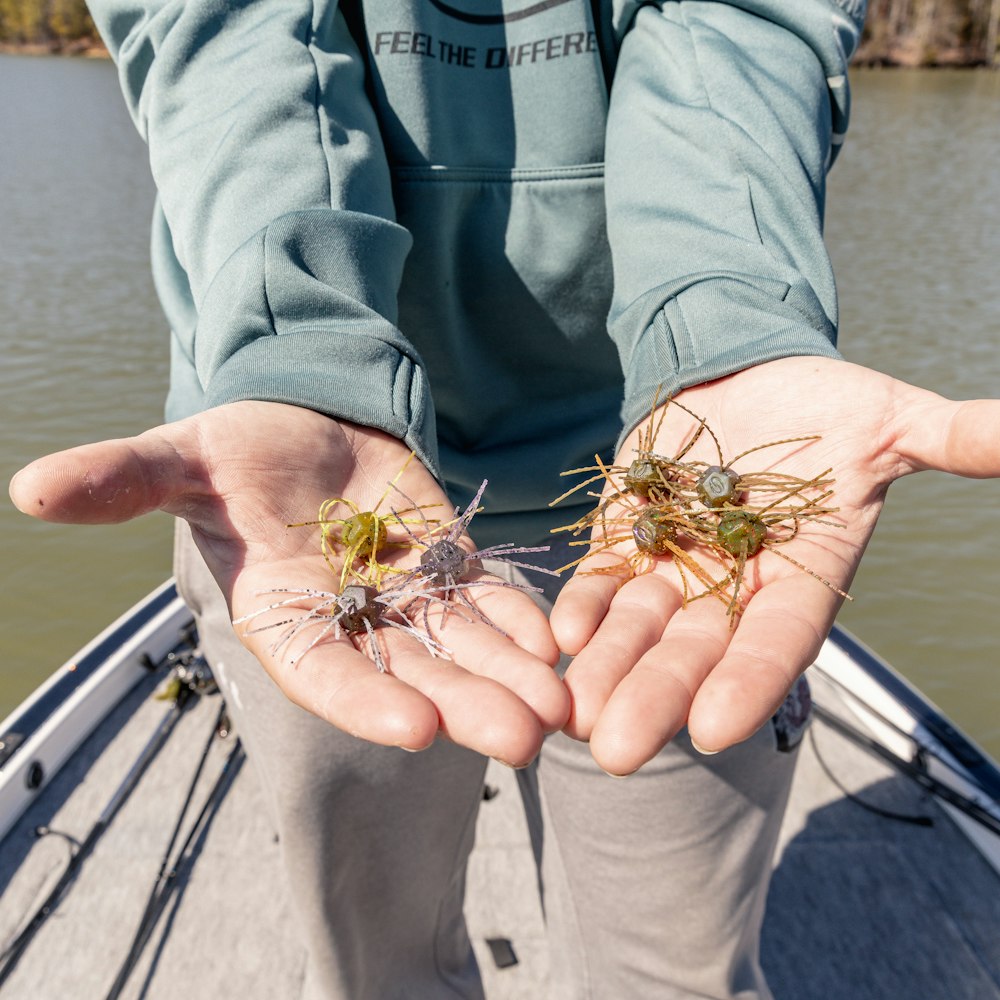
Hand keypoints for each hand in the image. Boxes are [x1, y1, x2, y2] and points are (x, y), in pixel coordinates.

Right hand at [9, 402, 566, 762]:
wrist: (304, 430)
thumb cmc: (236, 450)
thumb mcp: (181, 458)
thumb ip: (124, 480)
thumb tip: (30, 488)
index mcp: (283, 614)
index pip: (323, 672)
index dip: (366, 701)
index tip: (418, 730)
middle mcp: (349, 621)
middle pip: (411, 675)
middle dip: (466, 706)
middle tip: (525, 740)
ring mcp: (404, 599)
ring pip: (461, 649)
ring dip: (510, 677)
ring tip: (559, 706)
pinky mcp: (446, 567)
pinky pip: (485, 600)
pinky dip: (517, 621)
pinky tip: (554, 642)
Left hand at [551, 356, 999, 773]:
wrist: (746, 375)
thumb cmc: (826, 405)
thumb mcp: (890, 422)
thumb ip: (951, 440)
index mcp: (802, 576)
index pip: (777, 639)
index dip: (749, 680)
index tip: (713, 728)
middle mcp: (735, 585)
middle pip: (696, 651)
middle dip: (658, 698)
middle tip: (617, 754)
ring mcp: (676, 566)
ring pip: (640, 627)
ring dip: (608, 668)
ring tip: (574, 712)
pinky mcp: (627, 538)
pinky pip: (601, 580)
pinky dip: (584, 606)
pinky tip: (561, 636)